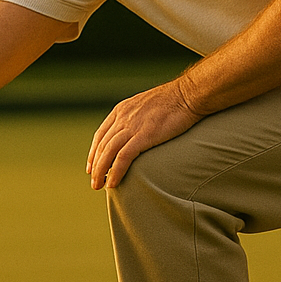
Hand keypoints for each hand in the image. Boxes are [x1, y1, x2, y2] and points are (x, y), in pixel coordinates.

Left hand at [87, 80, 202, 189]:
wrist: (188, 94)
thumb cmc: (175, 101)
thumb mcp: (147, 106)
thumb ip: (137, 118)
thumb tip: (137, 132)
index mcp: (121, 110)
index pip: (101, 134)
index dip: (93, 152)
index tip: (91, 167)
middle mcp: (122, 117)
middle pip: (101, 145)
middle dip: (95, 166)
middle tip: (94, 182)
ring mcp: (132, 126)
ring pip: (108, 153)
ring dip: (101, 172)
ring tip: (98, 186)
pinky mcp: (144, 136)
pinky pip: (123, 157)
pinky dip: (115, 171)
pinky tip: (112, 183)